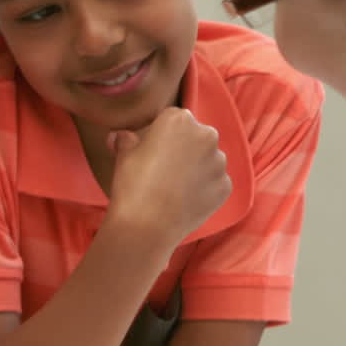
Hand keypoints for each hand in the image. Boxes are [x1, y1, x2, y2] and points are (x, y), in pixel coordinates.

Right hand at [106, 107, 230, 242]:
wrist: (147, 226)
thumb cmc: (133, 184)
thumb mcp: (123, 155)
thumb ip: (125, 139)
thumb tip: (119, 136)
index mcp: (179, 120)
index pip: (172, 119)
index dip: (159, 133)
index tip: (150, 148)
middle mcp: (206, 135)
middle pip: (194, 136)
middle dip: (183, 147)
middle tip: (163, 168)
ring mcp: (219, 162)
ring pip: (207, 158)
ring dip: (195, 167)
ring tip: (174, 186)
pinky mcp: (226, 186)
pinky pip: (214, 181)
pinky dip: (203, 187)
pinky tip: (184, 199)